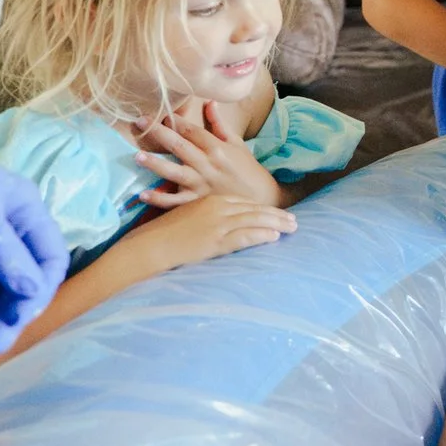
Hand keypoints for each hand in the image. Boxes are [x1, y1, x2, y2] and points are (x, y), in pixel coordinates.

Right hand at [131, 188, 296, 273]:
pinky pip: (245, 237)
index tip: (279, 211)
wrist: (150, 245)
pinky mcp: (216, 241)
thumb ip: (206, 211)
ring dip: (277, 224)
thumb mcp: (188, 212)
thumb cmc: (166, 231)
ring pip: (255, 221)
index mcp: (212, 200)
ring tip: (292, 227)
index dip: (264, 207)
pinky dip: (261, 236)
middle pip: (255, 209)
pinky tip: (274, 237)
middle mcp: (218, 209)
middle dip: (277, 214)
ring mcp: (218, 225)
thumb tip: (219, 218)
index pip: (246, 202)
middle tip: (295, 219)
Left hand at [135, 101, 279, 208]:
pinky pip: (176, 202)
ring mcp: (202, 185)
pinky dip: (160, 200)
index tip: (159, 113)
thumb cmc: (247, 169)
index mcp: (218, 148)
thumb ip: (218, 124)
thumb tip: (208, 102)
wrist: (263, 198)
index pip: (193, 131)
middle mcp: (208, 165)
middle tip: (139, 123)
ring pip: (175, 173)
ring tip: (138, 156)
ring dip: (156, 165)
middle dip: (159, 134)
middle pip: (181, 147)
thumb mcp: (236, 143)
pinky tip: (143, 195)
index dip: (176, 121)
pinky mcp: (198, 202)